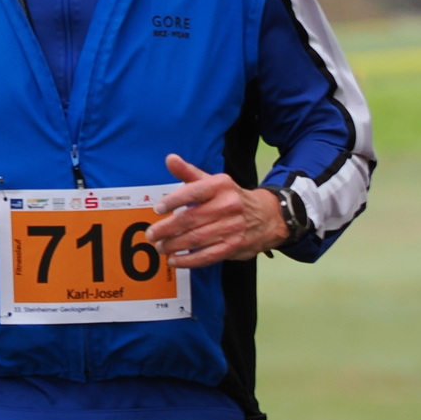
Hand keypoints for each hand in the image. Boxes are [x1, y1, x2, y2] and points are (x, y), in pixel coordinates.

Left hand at [149, 155, 288, 266]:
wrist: (269, 216)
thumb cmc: (231, 197)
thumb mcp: (213, 181)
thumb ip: (189, 172)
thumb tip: (170, 159)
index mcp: (220, 186)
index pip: (193, 192)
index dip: (173, 201)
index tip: (157, 209)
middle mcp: (227, 206)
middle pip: (191, 219)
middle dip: (167, 228)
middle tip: (151, 234)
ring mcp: (232, 228)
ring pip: (196, 238)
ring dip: (174, 245)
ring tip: (159, 247)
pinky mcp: (234, 246)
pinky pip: (207, 255)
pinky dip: (188, 260)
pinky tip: (174, 260)